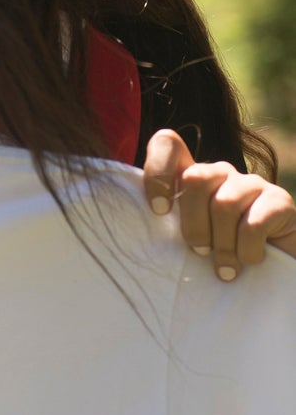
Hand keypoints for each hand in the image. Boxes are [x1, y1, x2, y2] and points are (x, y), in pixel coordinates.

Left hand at [144, 129, 295, 280]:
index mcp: (192, 177)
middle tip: (199, 252)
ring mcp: (252, 183)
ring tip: (224, 268)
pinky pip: (253, 224)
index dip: (158, 172)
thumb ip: (166, 226)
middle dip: (193, 224)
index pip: (167, 144)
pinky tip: (250, 261)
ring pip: (223, 204)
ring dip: (222, 246)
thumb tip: (135, 230)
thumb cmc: (219, 257)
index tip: (159, 211)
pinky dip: (247, 251)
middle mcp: (221, 173)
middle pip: (195, 178)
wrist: (274, 271)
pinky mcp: (280, 200)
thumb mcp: (188, 239)